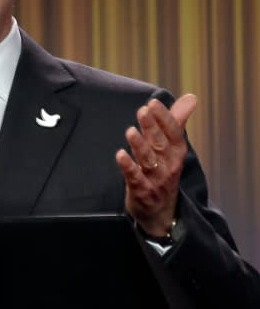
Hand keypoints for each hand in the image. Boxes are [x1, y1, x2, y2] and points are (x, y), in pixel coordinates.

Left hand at [115, 94, 196, 235]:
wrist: (161, 213)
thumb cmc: (164, 172)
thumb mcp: (172, 147)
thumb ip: (177, 121)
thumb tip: (191, 98)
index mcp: (176, 152)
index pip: (173, 133)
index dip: (164, 118)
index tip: (153, 103)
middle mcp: (169, 165)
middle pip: (160, 144)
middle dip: (152, 127)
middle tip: (143, 111)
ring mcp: (156, 180)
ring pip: (149, 161)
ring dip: (140, 146)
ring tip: (130, 131)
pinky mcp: (142, 191)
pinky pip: (135, 178)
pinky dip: (128, 167)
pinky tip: (119, 155)